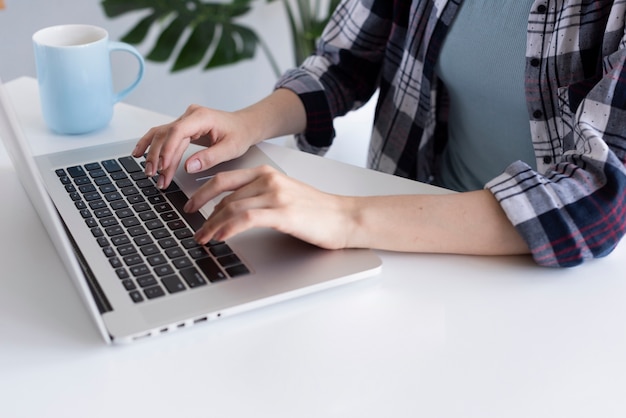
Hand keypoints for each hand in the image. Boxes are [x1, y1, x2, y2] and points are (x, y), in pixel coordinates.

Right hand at [132, 104, 255, 188]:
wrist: (244, 126)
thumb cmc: (240, 134)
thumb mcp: (230, 149)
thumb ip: (210, 157)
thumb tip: (189, 166)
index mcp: (201, 117)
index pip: (177, 131)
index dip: (167, 150)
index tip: (163, 167)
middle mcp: (190, 116)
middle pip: (166, 135)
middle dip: (159, 158)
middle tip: (156, 177)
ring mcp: (185, 120)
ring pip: (162, 136)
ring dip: (154, 155)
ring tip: (150, 173)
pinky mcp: (183, 127)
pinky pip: (163, 135)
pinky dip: (151, 145)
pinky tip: (139, 154)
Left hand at [184, 165, 354, 249]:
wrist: (344, 217)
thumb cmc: (317, 210)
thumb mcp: (285, 194)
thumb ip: (259, 196)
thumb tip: (232, 211)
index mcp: (266, 173)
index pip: (225, 179)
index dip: (202, 193)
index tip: (191, 206)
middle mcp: (268, 181)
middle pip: (224, 196)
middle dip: (204, 215)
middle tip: (195, 231)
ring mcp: (275, 196)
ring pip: (231, 208)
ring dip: (212, 226)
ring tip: (203, 239)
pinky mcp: (282, 213)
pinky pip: (245, 219)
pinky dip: (228, 229)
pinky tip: (220, 237)